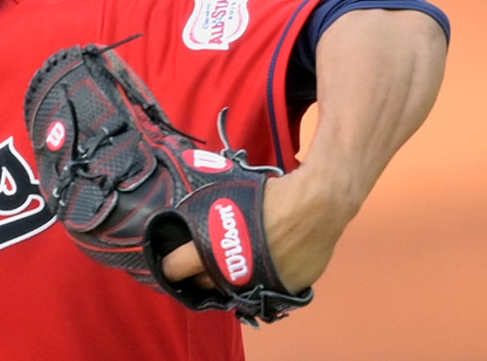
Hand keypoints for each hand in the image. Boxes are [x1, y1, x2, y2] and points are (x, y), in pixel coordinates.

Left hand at [161, 166, 353, 292]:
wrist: (317, 204)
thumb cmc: (268, 195)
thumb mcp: (224, 193)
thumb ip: (202, 208)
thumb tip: (182, 201)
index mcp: (210, 250)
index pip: (175, 268)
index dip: (170, 265)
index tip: (170, 262)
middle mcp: (230, 275)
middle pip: (202, 284)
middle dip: (197, 276)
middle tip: (198, 265)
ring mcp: (258, 286)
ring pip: (231, 293)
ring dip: (225, 283)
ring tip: (224, 269)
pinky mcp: (283, 291)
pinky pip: (262, 292)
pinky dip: (257, 283)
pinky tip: (256, 269)